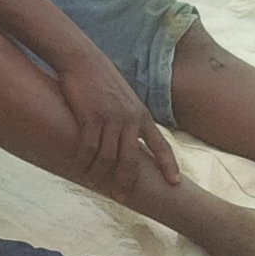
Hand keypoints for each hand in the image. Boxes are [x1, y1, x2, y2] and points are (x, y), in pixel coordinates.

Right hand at [55, 45, 179, 197]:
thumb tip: (125, 133)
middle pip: (132, 159)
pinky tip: (79, 167)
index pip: (160, 145)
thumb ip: (128, 115)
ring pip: (108, 157)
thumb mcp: (122, 96)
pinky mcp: (90, 117)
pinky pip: (88, 147)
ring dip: (101, 174)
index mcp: (141, 115)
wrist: (81, 58)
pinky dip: (83, 160)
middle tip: (121, 197)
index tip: (175, 183)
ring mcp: (110, 118)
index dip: (168, 165)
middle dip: (127, 181)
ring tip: (94, 183)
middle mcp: (129, 119)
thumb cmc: (100, 76)